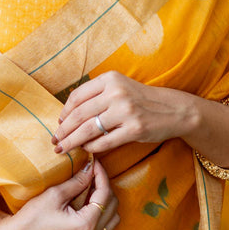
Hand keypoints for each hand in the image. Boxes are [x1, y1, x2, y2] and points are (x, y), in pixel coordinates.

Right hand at [0, 159, 119, 229]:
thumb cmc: (31, 218)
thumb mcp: (54, 195)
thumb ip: (77, 181)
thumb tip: (90, 167)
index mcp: (86, 225)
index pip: (105, 194)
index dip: (101, 175)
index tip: (95, 162)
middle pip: (113, 206)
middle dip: (105, 187)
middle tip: (92, 173)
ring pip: (112, 219)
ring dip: (105, 202)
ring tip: (91, 188)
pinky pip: (103, 229)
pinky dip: (101, 215)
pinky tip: (87, 204)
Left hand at [53, 71, 199, 156]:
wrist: (174, 109)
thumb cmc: (141, 99)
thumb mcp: (120, 87)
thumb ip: (97, 95)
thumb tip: (68, 114)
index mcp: (110, 79)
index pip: (77, 96)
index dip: (65, 112)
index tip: (59, 123)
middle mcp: (117, 93)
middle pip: (79, 115)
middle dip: (63, 131)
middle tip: (55, 141)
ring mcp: (126, 111)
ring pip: (88, 130)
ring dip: (72, 142)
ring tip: (63, 149)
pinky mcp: (134, 129)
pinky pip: (104, 142)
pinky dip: (92, 147)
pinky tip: (86, 150)